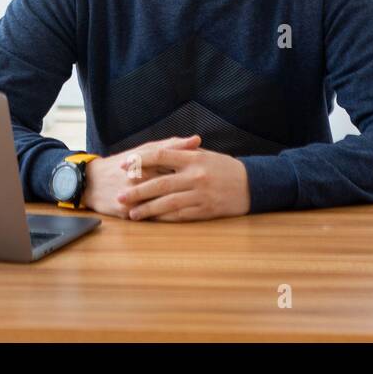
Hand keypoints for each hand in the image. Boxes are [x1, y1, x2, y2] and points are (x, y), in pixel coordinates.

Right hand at [80, 135, 201, 217]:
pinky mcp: (127, 212)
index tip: (212, 170)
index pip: (176, 164)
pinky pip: (152, 217)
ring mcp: (133, 197)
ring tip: (202, 203)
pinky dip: (169, 218)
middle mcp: (138, 179)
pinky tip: (185, 217)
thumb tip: (197, 139)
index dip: (195, 169)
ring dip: (183, 204)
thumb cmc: (123, 164)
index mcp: (146, 162)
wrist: (92, 182)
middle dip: (193, 189)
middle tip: (212, 189)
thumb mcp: (145, 149)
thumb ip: (172, 146)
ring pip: (163, 204)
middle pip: (172, 186)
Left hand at [117, 138, 250, 221]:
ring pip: (168, 202)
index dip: (139, 161)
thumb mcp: (204, 155)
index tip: (123, 167)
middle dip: (137, 191)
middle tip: (119, 197)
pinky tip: (153, 220)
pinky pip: (181, 215)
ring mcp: (201, 194)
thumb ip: (181, 153)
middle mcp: (195, 175)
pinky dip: (164, 218)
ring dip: (147, 209)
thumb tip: (153, 155)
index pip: (160, 155)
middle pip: (160, 183)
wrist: (252, 184)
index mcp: (193, 158)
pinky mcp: (206, 210)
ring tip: (132, 214)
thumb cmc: (224, 168)